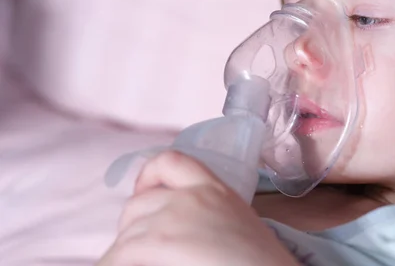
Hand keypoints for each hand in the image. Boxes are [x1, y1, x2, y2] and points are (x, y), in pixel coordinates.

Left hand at [97, 150, 298, 265]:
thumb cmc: (259, 261)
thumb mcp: (237, 222)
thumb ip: (209, 212)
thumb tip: (179, 231)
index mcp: (215, 187)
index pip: (171, 161)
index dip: (148, 175)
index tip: (143, 192)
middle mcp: (192, 195)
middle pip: (138, 202)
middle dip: (131, 225)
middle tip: (138, 249)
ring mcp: (174, 216)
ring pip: (127, 231)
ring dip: (124, 251)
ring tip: (133, 263)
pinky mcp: (161, 241)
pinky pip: (120, 252)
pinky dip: (114, 263)